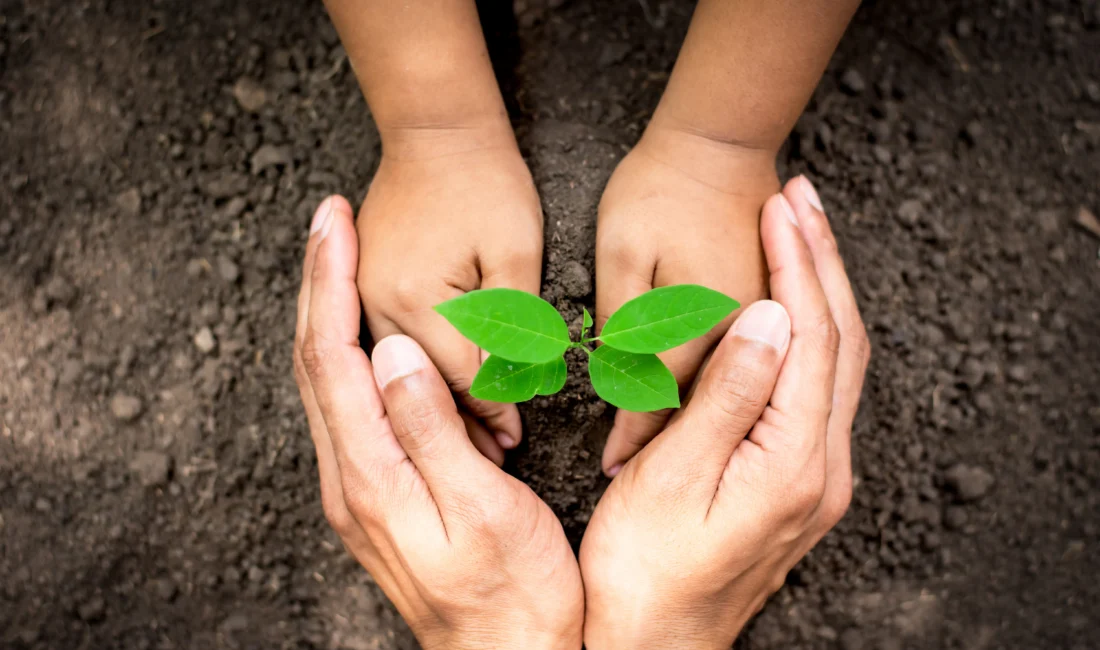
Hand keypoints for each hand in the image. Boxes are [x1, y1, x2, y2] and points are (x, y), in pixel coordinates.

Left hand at [294, 198, 582, 649]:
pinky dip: (345, 351)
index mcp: (371, 476)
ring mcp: (357, 488)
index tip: (334, 224)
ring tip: (339, 256)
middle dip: (318, 282)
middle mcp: (349, 479)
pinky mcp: (376, 493)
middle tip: (328, 219)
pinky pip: (345, 405)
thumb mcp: (482, 510)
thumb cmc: (515, 591)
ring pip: (325, 381)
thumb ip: (431, 430)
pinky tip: (364, 331)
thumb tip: (390, 351)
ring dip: (328, 312)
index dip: (331, 283)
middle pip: (314, 361)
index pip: (332, 358)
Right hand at [356, 124, 543, 462]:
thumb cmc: (486, 183)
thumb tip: (510, 396)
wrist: (437, 129)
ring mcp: (362, 297)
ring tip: (471, 440)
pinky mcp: (362, 290)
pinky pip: (386, 350)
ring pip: (400, 375)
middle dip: (459, 424)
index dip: (493, 413)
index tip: (517, 441)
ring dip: (434, 406)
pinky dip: (414, 378)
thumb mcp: (516, 254)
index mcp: (416, 296)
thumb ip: (513, 327)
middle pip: (422, 387)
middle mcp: (377, 303)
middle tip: (495, 457)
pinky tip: (438, 397)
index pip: (460, 380)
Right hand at [581, 177, 869, 648]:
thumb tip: (770, 316)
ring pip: (834, 362)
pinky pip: (817, 387)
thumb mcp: (674, 479)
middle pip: (840, 342)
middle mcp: (822, 467)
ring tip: (797, 233)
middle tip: (800, 197)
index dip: (797, 265)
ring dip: (818, 292)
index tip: (779, 207)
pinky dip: (806, 332)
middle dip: (822, 262)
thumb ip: (728, 396)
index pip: (811, 338)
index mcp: (795, 463)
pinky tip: (785, 308)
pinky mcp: (796, 480)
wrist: (652, 641)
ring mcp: (814, 476)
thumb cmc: (644, 569)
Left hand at [595, 125, 779, 474]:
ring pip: (732, 393)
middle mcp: (741, 334)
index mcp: (697, 325)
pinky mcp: (770, 307)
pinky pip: (753, 366)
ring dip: (701, 423)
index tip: (609, 469)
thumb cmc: (660, 190)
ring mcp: (762, 321)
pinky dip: (728, 391)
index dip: (631, 438)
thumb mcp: (622, 252)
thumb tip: (622, 382)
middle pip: (702, 409)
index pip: (658, 403)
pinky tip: (712, 408)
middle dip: (667, 444)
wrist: (720, 140)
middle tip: (633, 478)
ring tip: (668, 458)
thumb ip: (624, 323)